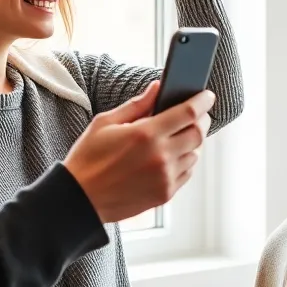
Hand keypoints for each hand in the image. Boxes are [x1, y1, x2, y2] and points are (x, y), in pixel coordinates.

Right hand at [63, 83, 213, 223]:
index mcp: (146, 134)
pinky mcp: (165, 194)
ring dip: (192, 141)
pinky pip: (187, 172)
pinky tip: (173, 155)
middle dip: (202, 120)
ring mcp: (165, 177)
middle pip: (198, 133)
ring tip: (181, 134)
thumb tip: (158, 87)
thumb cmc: (89, 158)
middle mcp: (160, 156)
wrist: (80, 198)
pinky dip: (185, 160)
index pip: (188, 113)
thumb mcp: (106, 123)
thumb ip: (137, 104)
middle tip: (198, 114)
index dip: (202, 101)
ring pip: (195, 154)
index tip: (207, 96)